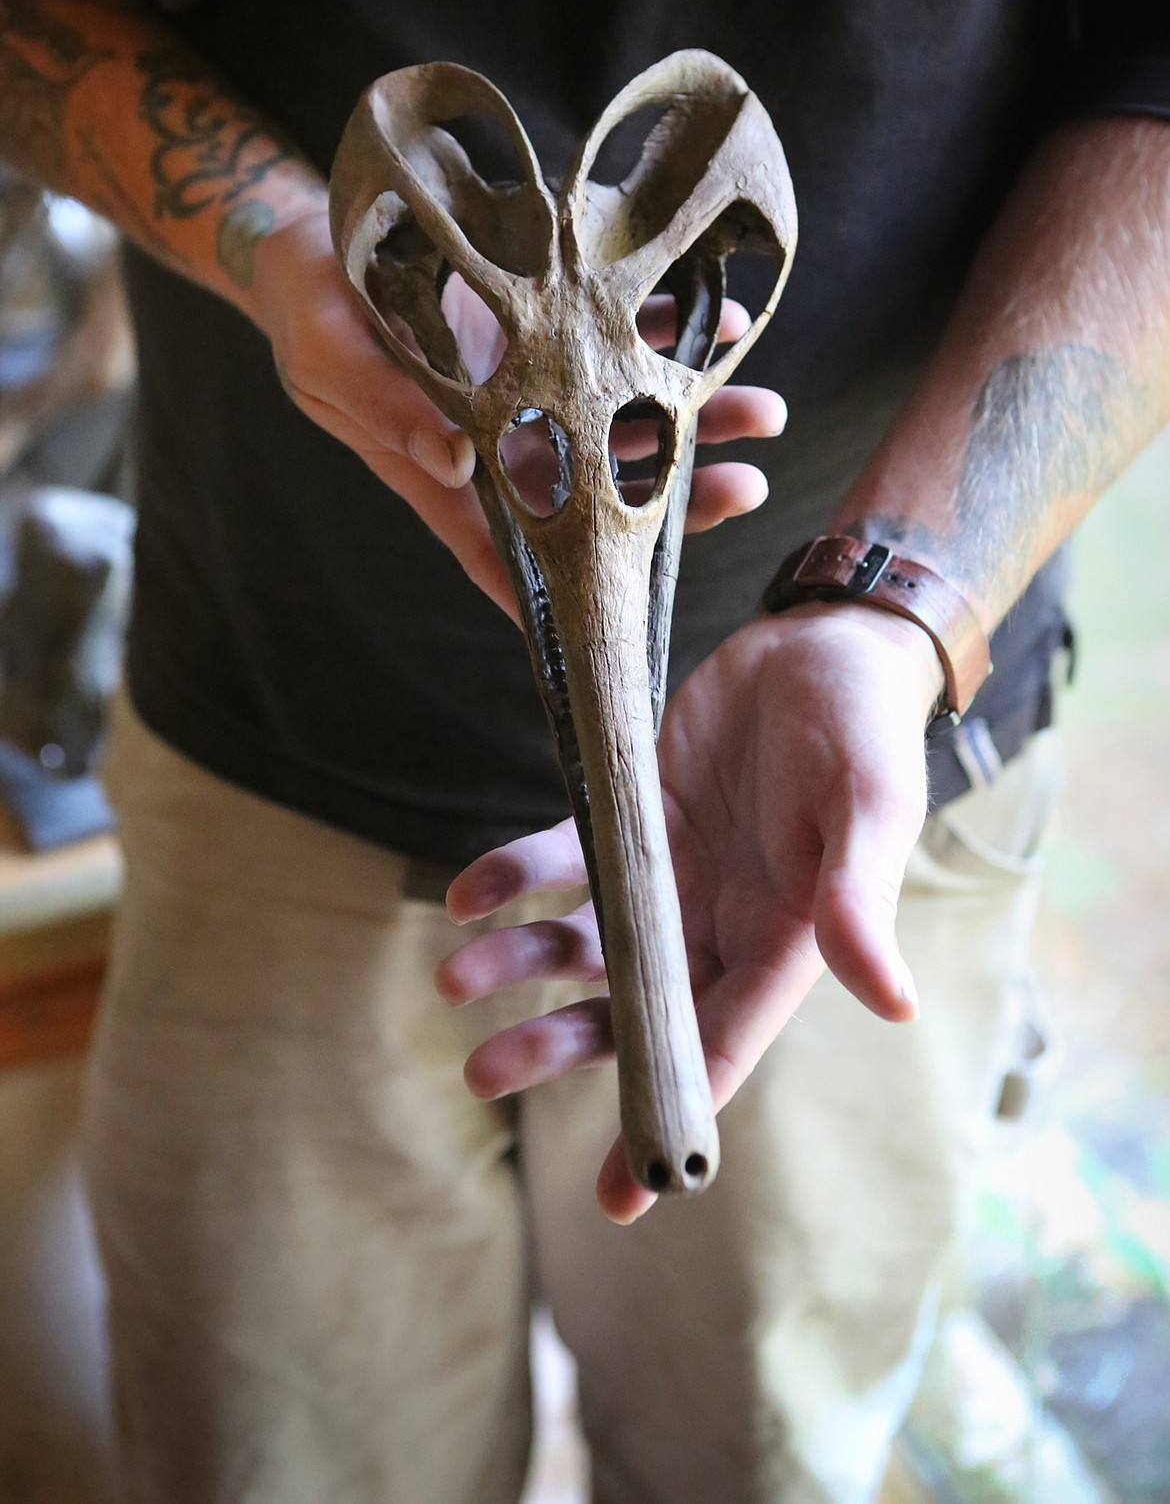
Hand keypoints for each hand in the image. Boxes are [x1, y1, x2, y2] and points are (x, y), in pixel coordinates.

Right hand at [249, 204, 786, 616]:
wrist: (313, 238)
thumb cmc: (308, 310)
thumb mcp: (328, 357)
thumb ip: (385, 407)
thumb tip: (453, 461)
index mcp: (443, 471)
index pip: (508, 551)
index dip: (567, 593)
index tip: (631, 619)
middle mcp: (500, 440)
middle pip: (597, 491)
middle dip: (675, 499)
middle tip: (746, 491)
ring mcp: (530, 385)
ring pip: (624, 419)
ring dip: (696, 419)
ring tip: (765, 416)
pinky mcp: (545, 324)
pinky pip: (619, 335)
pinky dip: (670, 332)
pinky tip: (721, 328)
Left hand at [440, 604, 944, 1220]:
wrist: (823, 644)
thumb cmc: (865, 732)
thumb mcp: (870, 810)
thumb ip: (859, 901)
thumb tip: (891, 1003)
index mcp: (781, 945)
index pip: (721, 1051)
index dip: (667, 1118)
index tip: (620, 1197)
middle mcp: (715, 926)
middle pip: (630, 1012)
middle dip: (558, 1049)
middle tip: (483, 1072)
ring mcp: (667, 876)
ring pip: (583, 945)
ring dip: (520, 965)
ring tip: (456, 978)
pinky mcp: (628, 817)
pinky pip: (561, 861)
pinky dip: (514, 879)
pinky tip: (467, 893)